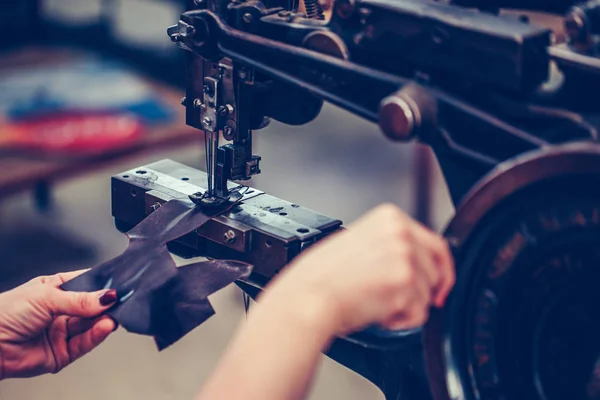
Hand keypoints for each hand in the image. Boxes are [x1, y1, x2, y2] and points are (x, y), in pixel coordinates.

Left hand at [0, 270, 118, 379]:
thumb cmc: (5, 313)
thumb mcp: (47, 296)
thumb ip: (80, 299)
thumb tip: (107, 297)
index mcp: (56, 290)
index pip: (86, 284)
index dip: (101, 285)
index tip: (117, 285)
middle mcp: (61, 311)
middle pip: (92, 307)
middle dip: (105, 304)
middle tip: (118, 301)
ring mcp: (62, 332)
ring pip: (91, 325)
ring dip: (103, 320)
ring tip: (112, 315)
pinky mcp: (63, 353)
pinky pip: (85, 343)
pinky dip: (97, 335)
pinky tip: (105, 326)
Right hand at [264, 204, 454, 335]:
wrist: (309, 297)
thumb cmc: (323, 277)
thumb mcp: (360, 243)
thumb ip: (392, 245)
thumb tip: (419, 263)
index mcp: (390, 217)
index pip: (436, 244)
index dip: (441, 270)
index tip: (439, 286)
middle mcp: (401, 232)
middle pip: (436, 271)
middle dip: (421, 292)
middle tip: (397, 301)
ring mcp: (405, 256)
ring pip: (428, 294)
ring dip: (406, 307)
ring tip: (375, 301)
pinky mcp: (405, 283)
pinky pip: (419, 314)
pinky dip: (401, 321)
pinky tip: (377, 312)